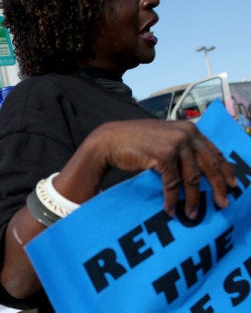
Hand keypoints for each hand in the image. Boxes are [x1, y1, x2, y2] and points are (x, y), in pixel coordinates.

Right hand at [60, 119, 236, 218]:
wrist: (109, 141)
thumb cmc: (134, 141)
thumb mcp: (164, 138)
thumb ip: (181, 147)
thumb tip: (197, 169)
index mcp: (189, 129)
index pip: (214, 152)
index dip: (225, 171)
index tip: (233, 186)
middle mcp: (186, 133)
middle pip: (209, 165)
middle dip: (217, 188)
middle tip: (222, 205)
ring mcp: (175, 144)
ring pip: (192, 178)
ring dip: (193, 199)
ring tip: (192, 214)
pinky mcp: (163, 156)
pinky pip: (173, 184)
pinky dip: (172, 199)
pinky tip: (171, 209)